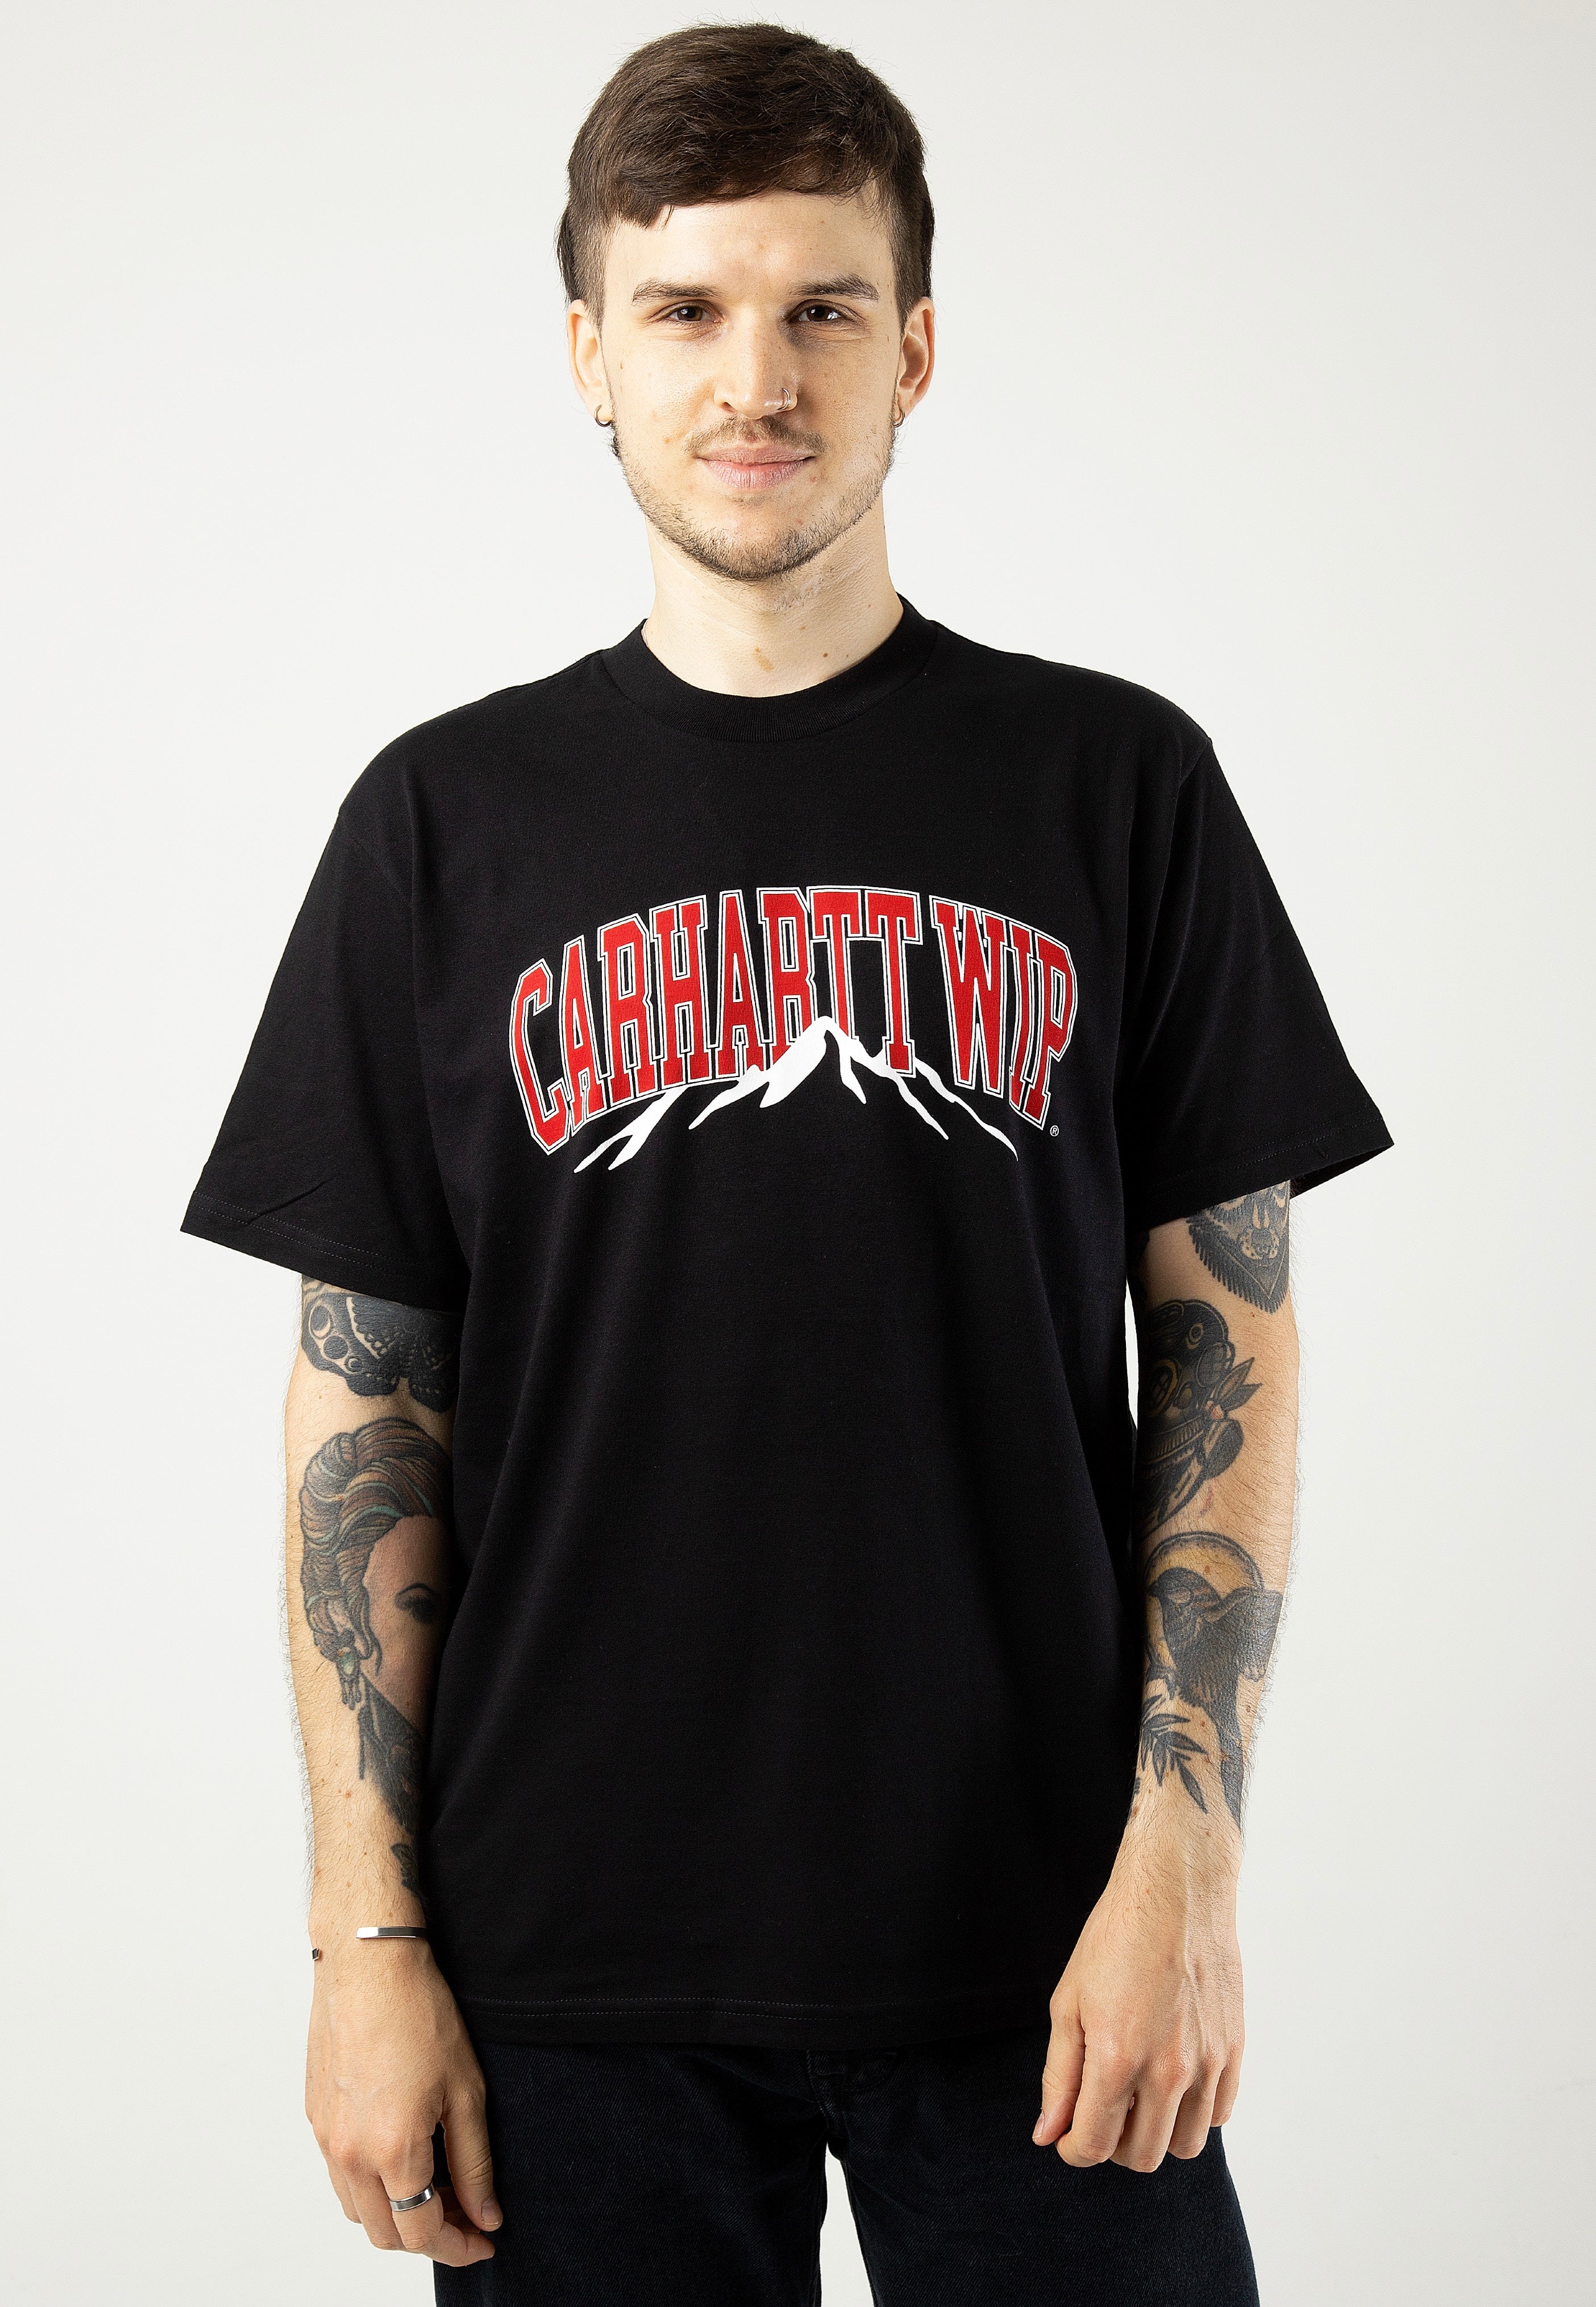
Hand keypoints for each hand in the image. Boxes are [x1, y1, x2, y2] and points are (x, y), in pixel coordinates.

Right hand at [306, 1937, 500, 2264]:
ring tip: (436, 2183)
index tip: (484, 2241)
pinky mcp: (314, 2117)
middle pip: (386, 2233)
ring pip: (358, 2210)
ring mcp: (325, 2138)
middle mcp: (349, 2154)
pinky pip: (340, 2175)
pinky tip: (402, 2152)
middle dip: (429, 2235)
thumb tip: (486, 2216)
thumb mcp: (466, 2090)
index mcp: (392, 2151)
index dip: (458, 2248)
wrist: (367, 1962)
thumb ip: (474, 2163)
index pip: (421, 2234)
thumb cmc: (419, 2013)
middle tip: (466, 2212)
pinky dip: (371, 2183)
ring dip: (396, 2213)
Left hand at [1033, 1829, 1243, 2172]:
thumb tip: (1048, 2132)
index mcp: (1117, 2056)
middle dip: (1111, 2145)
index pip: (1094, 2145)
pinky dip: (1194, 2112)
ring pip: (1184, 2145)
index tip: (1068, 2134)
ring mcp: (1208, 2062)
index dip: (1073, 2148)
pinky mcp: (1234, 2050)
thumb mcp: (1068, 2003)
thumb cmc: (1115, 1938)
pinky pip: (1218, 2115)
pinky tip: (1171, 2079)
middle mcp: (1168, 2069)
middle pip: (1141, 2157)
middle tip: (1099, 2111)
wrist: (1176, 1891)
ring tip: (1136, 2095)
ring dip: (1155, 2133)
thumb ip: (1059, 2075)